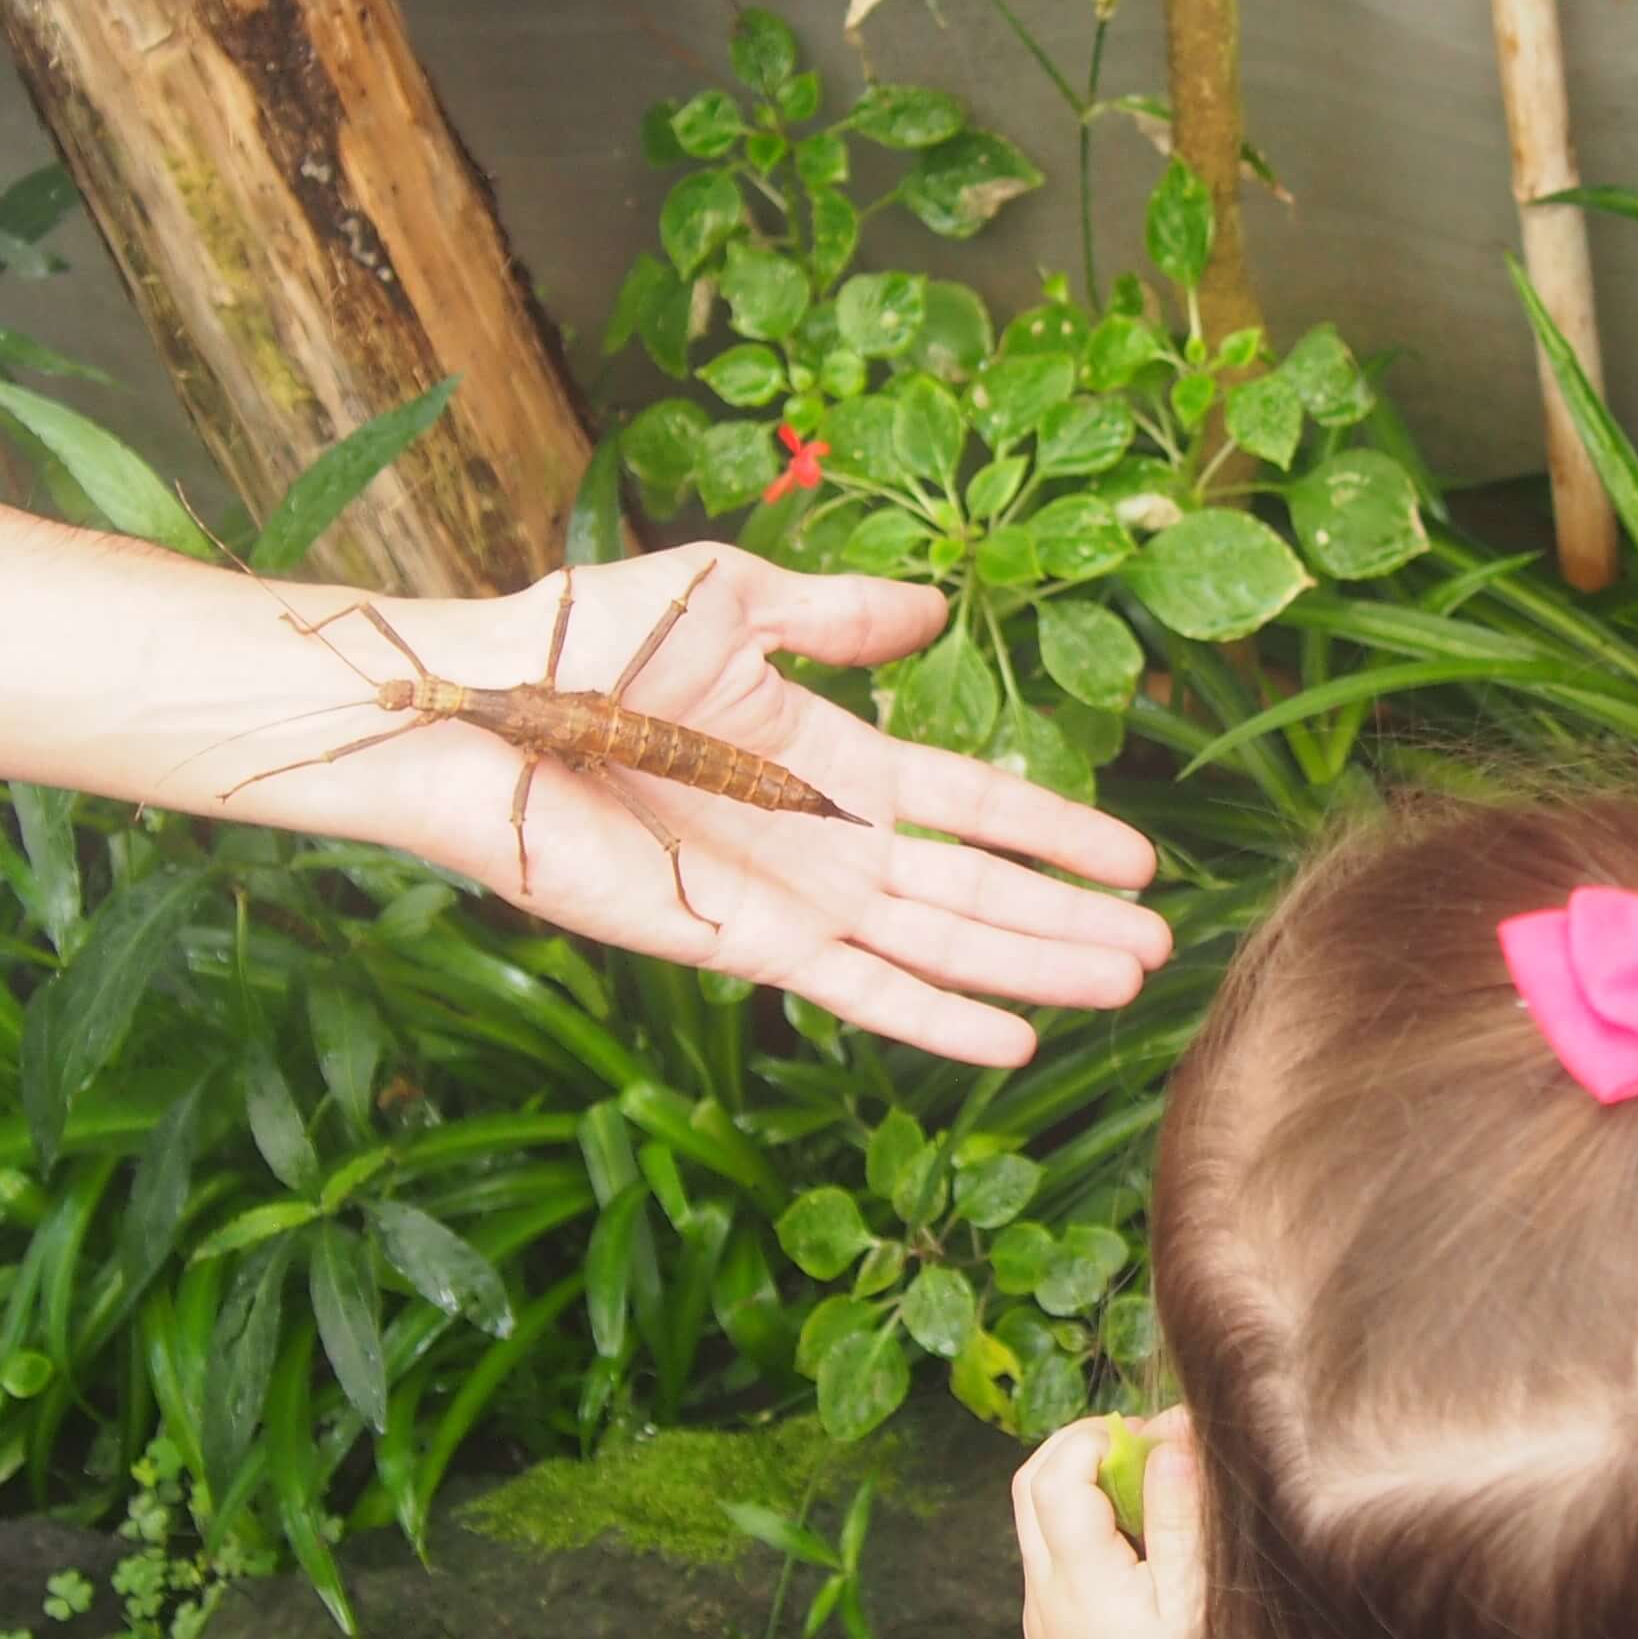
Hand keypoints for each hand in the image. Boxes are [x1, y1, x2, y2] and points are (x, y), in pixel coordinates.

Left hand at [280, 550, 1169, 1066]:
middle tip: (1161, 946)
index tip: (1135, 856)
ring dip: (1034, 968)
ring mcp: (789, 898)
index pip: (972, 803)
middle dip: (1068, 918)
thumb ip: (836, 616)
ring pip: (941, 945)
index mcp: (828, 756)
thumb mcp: (729, 595)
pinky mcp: (740, 945)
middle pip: (978, 890)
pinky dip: (936, 1020)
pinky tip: (1013, 1043)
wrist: (477, 706)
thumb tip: (935, 613)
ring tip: (1124, 987)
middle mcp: (823, 839)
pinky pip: (857, 992)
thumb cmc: (577, 637)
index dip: (1054, 829)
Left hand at [1015, 1412, 1201, 1638]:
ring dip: (1077, 1482)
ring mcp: (1041, 1608)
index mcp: (1078, 1576)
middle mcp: (1045, 1588)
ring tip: (1140, 1482)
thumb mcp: (1195, 1599)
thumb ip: (1181, 1517)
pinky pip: (1050, 1553)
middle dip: (1077, 1445)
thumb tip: (1170, 1441)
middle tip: (1134, 1440)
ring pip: (1034, 1518)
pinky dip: (1080, 1521)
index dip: (1096, 1438)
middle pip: (1029, 1486)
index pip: (1056, 1476)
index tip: (1149, 1434)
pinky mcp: (1049, 1625)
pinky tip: (1133, 1535)